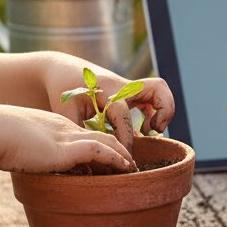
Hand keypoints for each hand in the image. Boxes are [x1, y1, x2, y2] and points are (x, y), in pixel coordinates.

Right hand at [0, 107, 136, 173]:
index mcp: (51, 126)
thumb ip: (21, 151)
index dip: (96, 144)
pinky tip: (125, 166)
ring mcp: (67, 136)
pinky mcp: (66, 148)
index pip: (82, 134)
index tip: (106, 156)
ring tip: (131, 166)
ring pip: (105, 141)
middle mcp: (64, 128)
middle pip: (99, 135)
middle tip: (127, 161)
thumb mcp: (10, 143)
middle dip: (116, 147)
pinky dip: (115, 159)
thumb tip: (18, 161)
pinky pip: (100, 151)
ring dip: (121, 154)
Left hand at [45, 59, 174, 150]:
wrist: (62, 70)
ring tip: (149, 130)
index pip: (123, 115)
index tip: (124, 156)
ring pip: (160, 89)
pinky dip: (155, 112)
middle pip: (158, 87)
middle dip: (164, 110)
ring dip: (163, 110)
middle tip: (154, 130)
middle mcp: (123, 86)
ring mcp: (130, 87)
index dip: (126, 138)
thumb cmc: (62, 91)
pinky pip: (154, 97)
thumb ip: (81, 132)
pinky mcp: (131, 91)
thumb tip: (96, 156)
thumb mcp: (65, 112)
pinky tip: (143, 128)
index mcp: (106, 91)